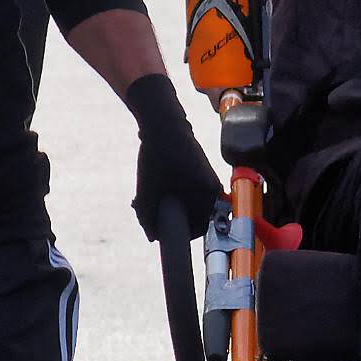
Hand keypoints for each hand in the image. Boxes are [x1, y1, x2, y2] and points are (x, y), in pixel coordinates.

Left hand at [123, 73, 221, 240]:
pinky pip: (190, 188)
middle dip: (171, 216)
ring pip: (189, 201)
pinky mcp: (201, 168)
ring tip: (147, 196)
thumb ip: (148, 218)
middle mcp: (213, 188)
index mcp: (207, 196)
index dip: (175, 232)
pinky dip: (174, 189)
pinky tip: (155, 183)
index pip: (196, 228)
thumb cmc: (156, 158)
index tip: (158, 229)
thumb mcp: (147, 192)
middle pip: (193, 215)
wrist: (163, 122)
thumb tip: (152, 237)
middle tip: (147, 211)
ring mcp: (209, 177)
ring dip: (170, 202)